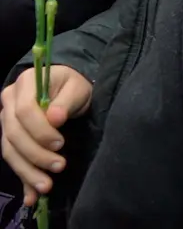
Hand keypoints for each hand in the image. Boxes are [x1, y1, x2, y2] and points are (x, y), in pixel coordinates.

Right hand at [1, 65, 91, 204]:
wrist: (69, 88)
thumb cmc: (74, 85)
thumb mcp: (77, 87)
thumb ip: (66, 102)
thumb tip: (55, 118)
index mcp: (25, 84)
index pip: (24, 111)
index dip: (40, 130)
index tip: (60, 143)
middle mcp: (9, 102)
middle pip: (14, 134)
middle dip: (36, 155)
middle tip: (60, 167)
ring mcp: (6, 121)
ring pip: (10, 151)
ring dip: (27, 171)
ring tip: (46, 186)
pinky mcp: (11, 138)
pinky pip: (13, 160)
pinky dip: (22, 179)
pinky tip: (31, 197)